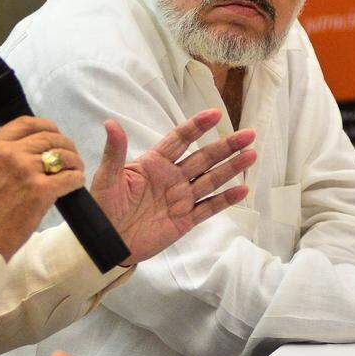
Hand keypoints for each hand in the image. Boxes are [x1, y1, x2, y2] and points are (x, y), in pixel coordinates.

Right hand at [0, 117, 86, 260]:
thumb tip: (21, 149)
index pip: (26, 123)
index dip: (46, 126)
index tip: (53, 133)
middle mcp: (8, 153)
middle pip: (48, 136)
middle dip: (64, 143)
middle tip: (69, 154)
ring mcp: (26, 170)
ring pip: (62, 155)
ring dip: (73, 160)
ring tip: (76, 168)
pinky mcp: (41, 191)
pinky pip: (69, 177)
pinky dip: (77, 178)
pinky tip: (76, 182)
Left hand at [91, 109, 254, 264]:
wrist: (105, 242)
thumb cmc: (103, 207)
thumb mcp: (107, 177)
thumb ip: (114, 152)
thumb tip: (111, 123)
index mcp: (153, 163)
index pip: (179, 140)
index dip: (196, 127)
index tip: (215, 113)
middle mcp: (171, 178)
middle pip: (203, 158)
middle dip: (225, 146)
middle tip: (248, 134)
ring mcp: (180, 199)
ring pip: (211, 180)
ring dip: (231, 168)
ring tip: (251, 155)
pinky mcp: (185, 220)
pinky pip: (209, 208)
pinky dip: (225, 200)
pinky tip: (242, 190)